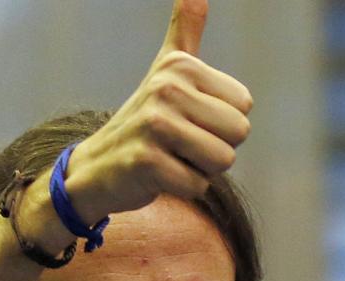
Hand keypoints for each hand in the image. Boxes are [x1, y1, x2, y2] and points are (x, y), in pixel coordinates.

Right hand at [60, 0, 253, 223]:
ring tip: (172, 156)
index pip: (244, 106)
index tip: (191, 118)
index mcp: (180, 66)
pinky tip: (160, 174)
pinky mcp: (147, 162)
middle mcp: (166, 89)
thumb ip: (186, 28)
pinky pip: (199, 185)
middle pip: (238, 134)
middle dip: (216, 146)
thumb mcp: (167, 69)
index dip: (223, 122)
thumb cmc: (147, 117)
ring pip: (222, 161)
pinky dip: (184, 188)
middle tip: (183, 142)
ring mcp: (154, 125)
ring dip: (202, 168)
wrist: (100, 164)